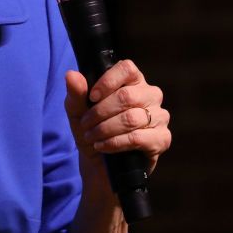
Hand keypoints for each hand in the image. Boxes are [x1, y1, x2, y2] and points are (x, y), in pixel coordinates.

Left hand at [64, 60, 170, 182]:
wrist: (99, 164)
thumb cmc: (92, 130)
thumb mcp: (78, 111)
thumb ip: (76, 93)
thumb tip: (71, 74)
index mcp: (133, 81)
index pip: (127, 68)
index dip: (108, 81)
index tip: (92, 97)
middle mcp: (150, 95)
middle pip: (127, 96)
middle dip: (100, 112)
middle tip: (86, 124)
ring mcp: (159, 116)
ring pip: (131, 118)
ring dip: (105, 129)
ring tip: (92, 137)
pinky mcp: (162, 139)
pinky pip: (138, 138)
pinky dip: (115, 143)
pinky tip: (103, 146)